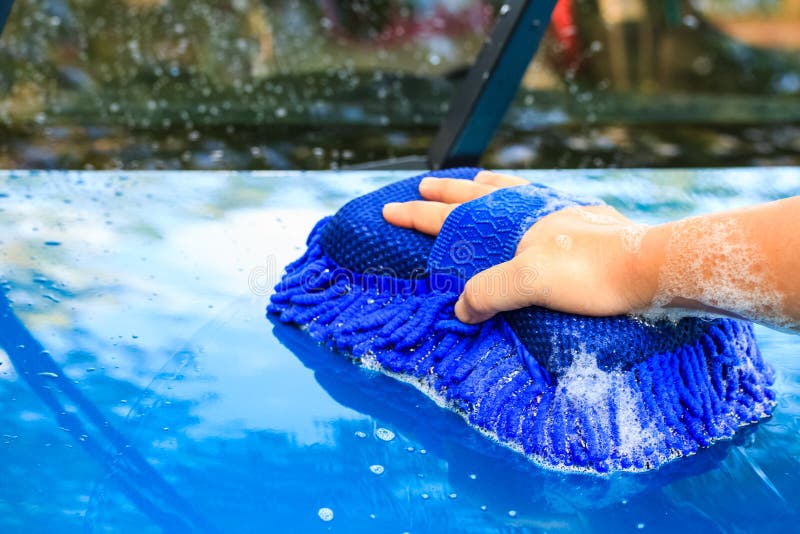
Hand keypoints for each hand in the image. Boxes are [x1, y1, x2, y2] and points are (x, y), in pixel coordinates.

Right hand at [383, 171, 655, 322]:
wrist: (648, 268)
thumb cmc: (590, 272)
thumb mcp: (530, 283)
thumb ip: (489, 292)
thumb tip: (462, 308)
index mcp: (509, 220)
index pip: (451, 217)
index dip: (418, 215)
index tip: (390, 209)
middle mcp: (528, 209)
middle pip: (474, 195)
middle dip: (444, 193)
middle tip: (422, 186)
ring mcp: (553, 213)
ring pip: (506, 190)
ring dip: (480, 187)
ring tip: (468, 181)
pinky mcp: (577, 222)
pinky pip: (534, 200)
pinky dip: (518, 196)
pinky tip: (526, 203)